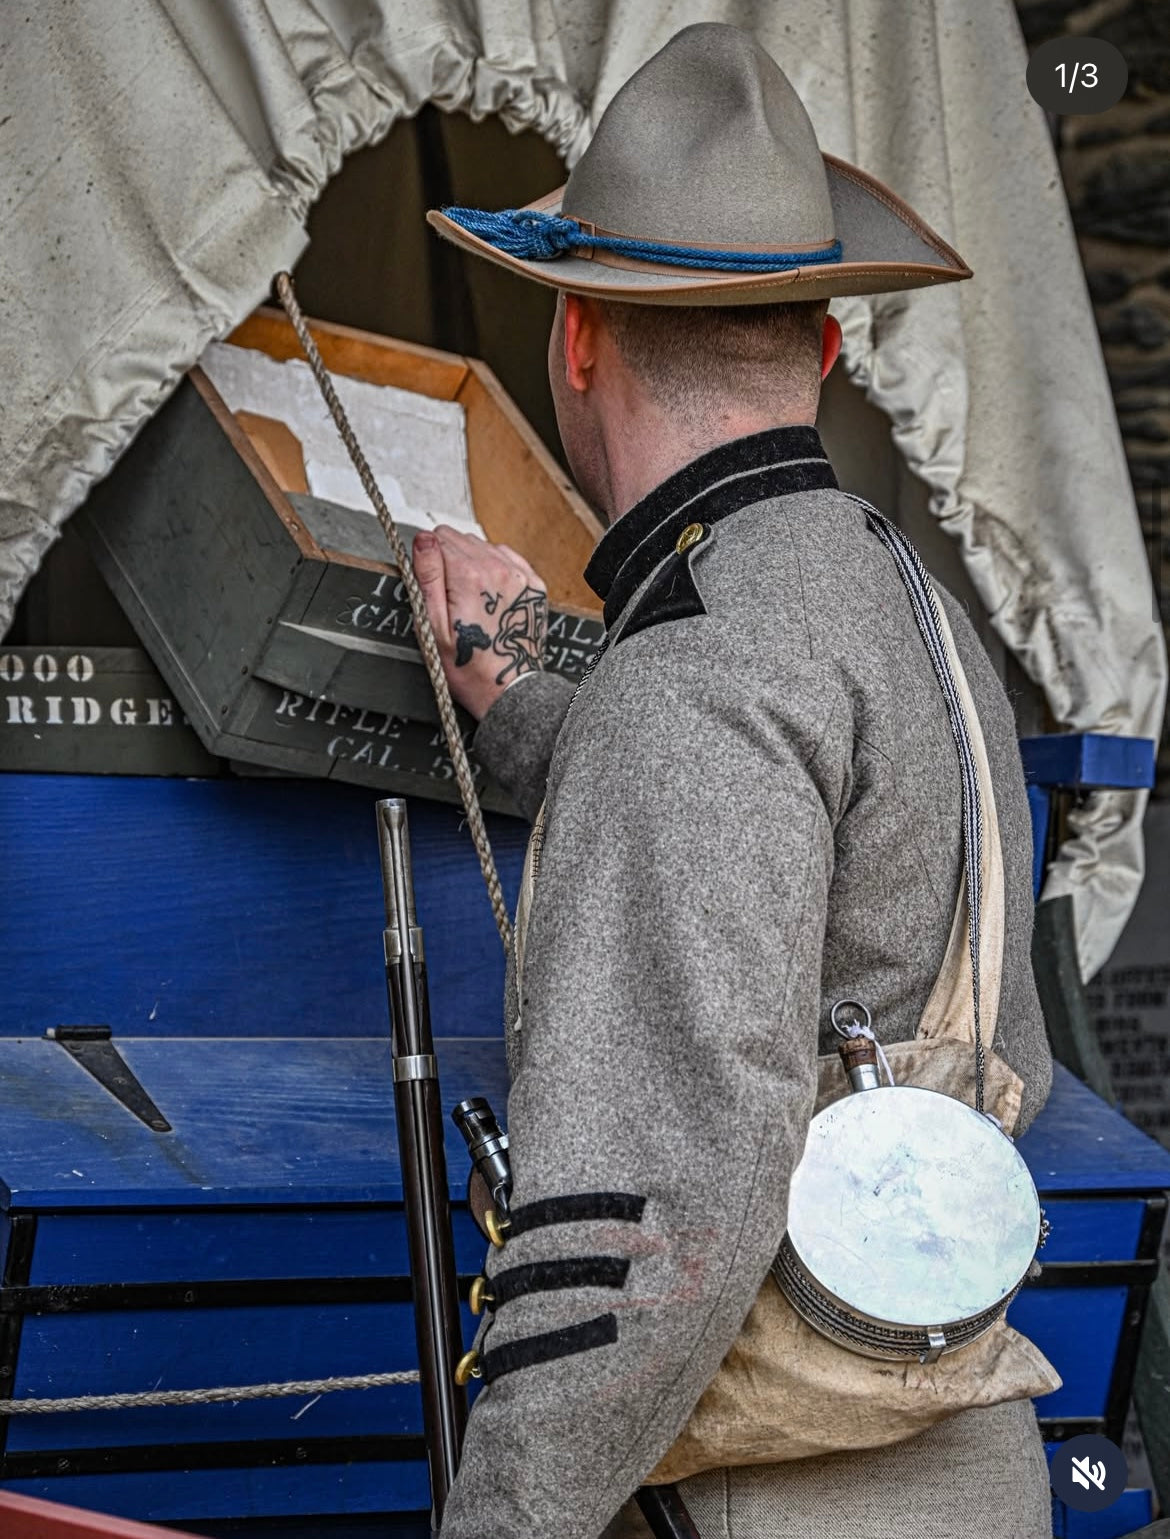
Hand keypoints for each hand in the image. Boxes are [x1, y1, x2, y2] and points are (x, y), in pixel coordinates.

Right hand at [411, 526, 548, 720]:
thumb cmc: (468, 664)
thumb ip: (427, 576)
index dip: (429, 559)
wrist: (507, 687)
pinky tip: (490, 596)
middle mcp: (498, 568)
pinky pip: (506, 557)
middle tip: (451, 597)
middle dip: (449, 560)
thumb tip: (423, 539)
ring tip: (471, 599)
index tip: (433, 585)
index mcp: (469, 577)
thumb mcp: (432, 626)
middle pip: (460, 538)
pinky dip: (494, 568)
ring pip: (483, 545)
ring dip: (472, 563)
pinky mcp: (534, 583)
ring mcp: (520, 575)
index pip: (438, 537)